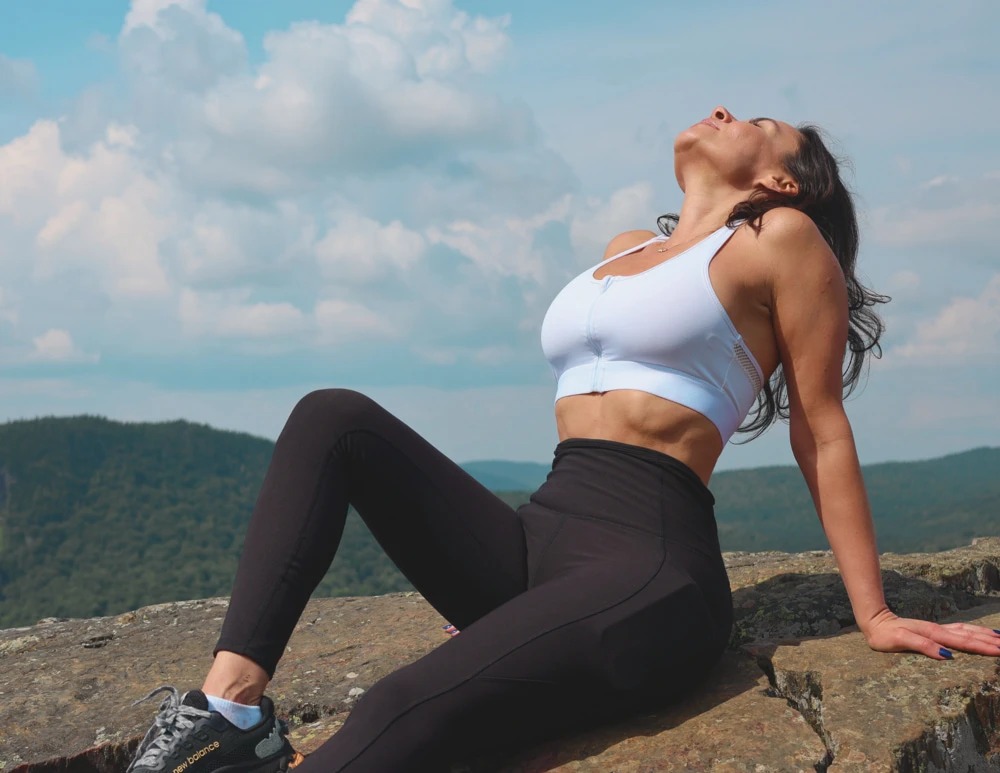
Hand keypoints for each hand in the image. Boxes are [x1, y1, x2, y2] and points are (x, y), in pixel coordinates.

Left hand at [863, 608, 999, 659]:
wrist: (875, 622)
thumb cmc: (885, 635)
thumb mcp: (900, 640)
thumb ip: (923, 646)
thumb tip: (947, 655)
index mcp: (934, 634)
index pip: (963, 642)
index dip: (982, 647)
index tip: (999, 650)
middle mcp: (939, 630)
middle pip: (969, 636)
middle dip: (989, 642)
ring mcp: (938, 629)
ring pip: (967, 631)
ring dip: (984, 635)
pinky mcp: (935, 631)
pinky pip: (959, 631)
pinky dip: (973, 632)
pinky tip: (980, 633)